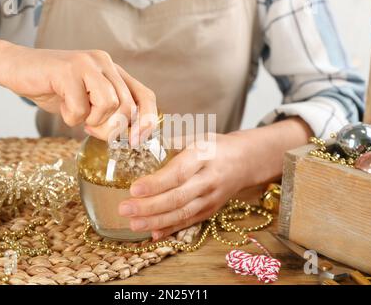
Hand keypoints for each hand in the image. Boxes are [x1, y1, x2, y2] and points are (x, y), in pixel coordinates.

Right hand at [5, 47, 156, 141]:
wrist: (17, 69)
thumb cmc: (54, 89)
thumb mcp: (88, 102)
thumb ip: (109, 113)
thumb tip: (130, 137)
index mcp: (113, 70)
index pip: (145, 95)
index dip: (147, 120)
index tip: (136, 141)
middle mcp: (105, 62)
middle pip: (128, 106)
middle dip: (111, 128)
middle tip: (91, 129)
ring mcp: (87, 64)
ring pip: (109, 105)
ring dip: (91, 120)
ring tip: (76, 113)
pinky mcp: (68, 70)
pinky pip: (81, 108)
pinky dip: (71, 117)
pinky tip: (62, 105)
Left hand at [118, 133, 252, 239]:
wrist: (246, 162)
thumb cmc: (215, 147)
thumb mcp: (195, 137)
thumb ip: (169, 143)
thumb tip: (136, 142)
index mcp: (203, 156)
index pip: (178, 173)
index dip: (156, 183)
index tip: (134, 189)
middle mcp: (208, 180)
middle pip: (177, 198)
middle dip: (149, 207)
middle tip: (124, 209)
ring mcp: (211, 199)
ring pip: (182, 214)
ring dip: (156, 222)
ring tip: (133, 224)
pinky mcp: (210, 211)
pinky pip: (189, 223)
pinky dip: (170, 229)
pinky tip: (153, 234)